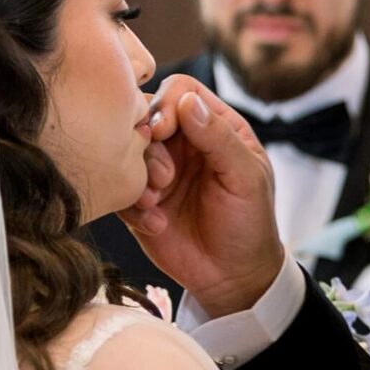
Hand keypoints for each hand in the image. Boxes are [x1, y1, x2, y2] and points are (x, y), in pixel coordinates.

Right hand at [121, 76, 283, 314]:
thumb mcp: (245, 178)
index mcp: (213, 127)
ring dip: (138, 175)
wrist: (234, 278)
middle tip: (164, 177)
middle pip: (145, 115)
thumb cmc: (250, 224)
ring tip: (157, 202)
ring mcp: (158, 171)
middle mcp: (182, 143)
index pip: (180, 91)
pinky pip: (119, 189)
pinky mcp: (140, 201)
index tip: (164, 130)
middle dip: (147, 143)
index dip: (166, 103)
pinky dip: (132, 205)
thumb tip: (187, 101)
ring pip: (126, 150)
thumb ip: (218, 137)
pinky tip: (156, 225)